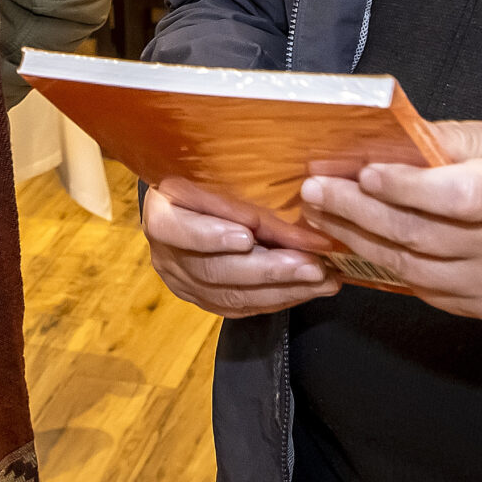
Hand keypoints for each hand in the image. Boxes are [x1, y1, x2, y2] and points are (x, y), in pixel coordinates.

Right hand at [142, 180, 338, 317]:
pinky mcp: (202, 299)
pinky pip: (240, 308)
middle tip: (310, 265)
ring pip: (231, 295)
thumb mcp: (215, 173)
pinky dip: (277, 300)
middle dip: (268, 270)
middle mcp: (166, 253)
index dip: (210, 235)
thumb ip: (239, 191)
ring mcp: (183, 281)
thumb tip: (295, 203)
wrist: (189, 200)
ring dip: (282, 289)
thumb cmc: (207, 177)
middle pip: (213, 270)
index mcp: (161, 212)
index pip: (176, 229)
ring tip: (321, 279)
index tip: (248, 233)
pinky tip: (307, 290)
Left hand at [298, 119, 481, 322]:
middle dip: (360, 209)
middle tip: (316, 188)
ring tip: (321, 213)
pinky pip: (423, 290)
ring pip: (414, 267)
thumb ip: (456, 139)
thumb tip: (394, 138)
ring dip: (358, 239)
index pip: (462, 196)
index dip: (408, 187)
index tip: (365, 171)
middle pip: (425, 234)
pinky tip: (354, 242)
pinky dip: (382, 265)